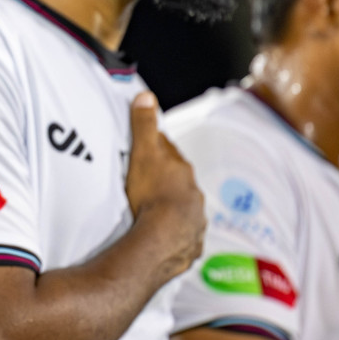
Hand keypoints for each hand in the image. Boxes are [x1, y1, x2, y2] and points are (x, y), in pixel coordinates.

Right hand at [124, 92, 204, 284]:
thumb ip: (144, 125)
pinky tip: (164, 236)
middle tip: (148, 179)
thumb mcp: (143, 153)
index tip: (146, 146)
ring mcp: (194, 219)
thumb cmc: (152, 193)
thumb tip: (146, 95)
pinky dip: (175, 232)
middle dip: (167, 178)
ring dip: (172, 206)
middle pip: (178, 180)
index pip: (168, 152)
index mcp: (181, 170)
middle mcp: (193, 193)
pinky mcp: (191, 244)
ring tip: (154, 210)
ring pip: (183, 207)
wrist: (163, 239)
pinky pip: (183, 234)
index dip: (156, 148)